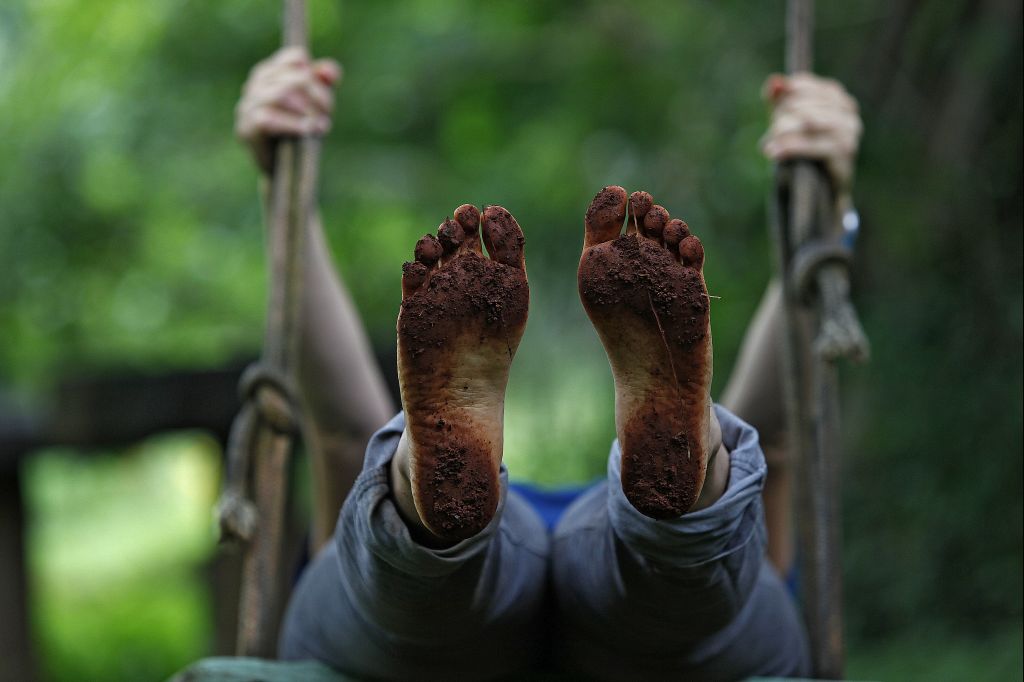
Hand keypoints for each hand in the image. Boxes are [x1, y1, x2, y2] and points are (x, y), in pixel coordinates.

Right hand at [235, 46, 341, 174]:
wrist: (286, 173)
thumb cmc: (301, 134)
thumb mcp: (317, 106)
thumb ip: (324, 83)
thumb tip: (330, 71)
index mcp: (270, 74)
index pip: (296, 59)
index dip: (317, 76)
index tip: (327, 97)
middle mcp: (254, 86)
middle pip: (295, 79)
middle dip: (319, 97)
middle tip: (328, 116)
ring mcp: (246, 107)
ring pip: (282, 94)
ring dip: (309, 110)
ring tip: (322, 127)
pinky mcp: (245, 130)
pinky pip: (268, 119)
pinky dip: (293, 124)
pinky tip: (308, 130)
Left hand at [761, 72, 861, 191]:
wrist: (823, 188)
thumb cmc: (805, 149)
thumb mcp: (789, 122)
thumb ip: (780, 100)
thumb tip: (775, 81)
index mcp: (837, 98)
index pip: (806, 86)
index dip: (785, 94)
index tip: (772, 106)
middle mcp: (847, 111)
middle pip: (805, 104)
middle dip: (782, 117)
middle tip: (770, 134)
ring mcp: (848, 132)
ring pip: (809, 121)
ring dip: (783, 131)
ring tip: (767, 144)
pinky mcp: (843, 153)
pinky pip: (813, 145)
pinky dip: (790, 147)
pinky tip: (773, 153)